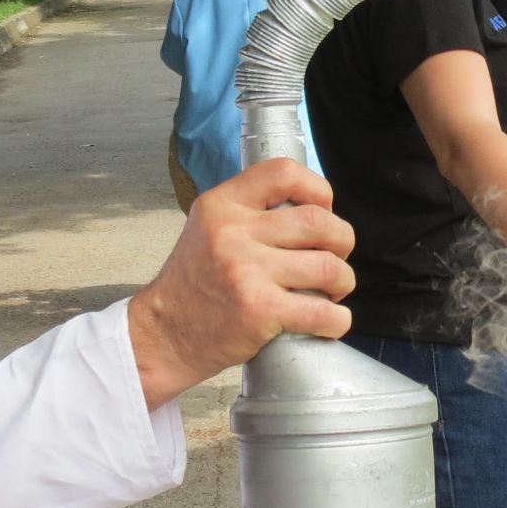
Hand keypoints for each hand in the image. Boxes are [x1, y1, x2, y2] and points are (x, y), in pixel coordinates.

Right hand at [128, 158, 354, 406]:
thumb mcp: (208, 228)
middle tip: (334, 258)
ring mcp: (246, 271)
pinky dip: (337, 319)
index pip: (285, 172)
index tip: (324, 210)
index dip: (318, 189)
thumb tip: (313, 207)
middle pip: (320, 222)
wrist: (162, 335)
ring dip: (343, 281)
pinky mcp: (259, 310)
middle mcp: (233, 232)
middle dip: (342, 241)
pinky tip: (330, 321)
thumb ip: (251, 212)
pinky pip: (322, 311)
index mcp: (222, 205)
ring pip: (330, 267)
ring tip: (332, 292)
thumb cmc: (194, 284)